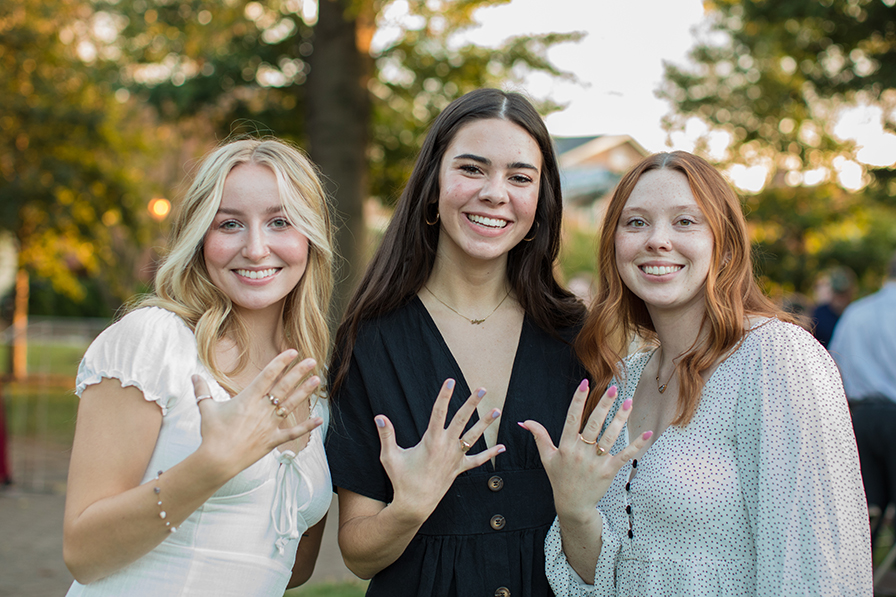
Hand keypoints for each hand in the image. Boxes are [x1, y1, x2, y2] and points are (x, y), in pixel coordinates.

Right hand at [191, 350, 322, 477]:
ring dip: (304, 392)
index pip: (268, 375)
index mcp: (248, 399)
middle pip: (283, 387)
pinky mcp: (272, 440)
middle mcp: (262, 409)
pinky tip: (319, 419)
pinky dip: (306, 426)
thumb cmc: (212, 434)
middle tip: (312, 361)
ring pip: (291, 405)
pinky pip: (292, 433)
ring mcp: (269, 425)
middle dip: (298, 372)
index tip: (293, 351)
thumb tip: (193, 376)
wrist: (217, 460)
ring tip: (317, 380)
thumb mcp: (206, 408)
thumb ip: (202, 390)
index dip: (281, 362)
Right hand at [374, 379, 504, 523]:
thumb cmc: (401, 480)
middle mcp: (446, 447)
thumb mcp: (390, 457)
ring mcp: (455, 458)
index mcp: (431, 441)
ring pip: (473, 437)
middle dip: (472, 403)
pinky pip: (477, 460)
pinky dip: (490, 454)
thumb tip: (379, 417)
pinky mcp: (459, 469)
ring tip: (497, 410)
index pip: (438, 412)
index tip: (450, 381)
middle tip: (481, 389)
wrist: (415, 504)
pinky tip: (502, 447)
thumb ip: (386, 435)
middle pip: (461, 420)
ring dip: (485, 423)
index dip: (444, 396)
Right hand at [520, 380, 652, 524]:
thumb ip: (539, 436)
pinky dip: (637, 445)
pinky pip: (625, 455)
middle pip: (594, 424)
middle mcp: (581, 452)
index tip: (584, 384)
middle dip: (604, 405)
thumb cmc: (560, 479)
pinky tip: (646, 433)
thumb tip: (525, 422)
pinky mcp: (609, 470)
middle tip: (613, 388)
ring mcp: (596, 462)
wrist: (573, 505)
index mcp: (566, 446)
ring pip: (610, 436)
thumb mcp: (547, 457)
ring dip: (620, 418)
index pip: (572, 418)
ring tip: (628, 402)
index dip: (578, 401)